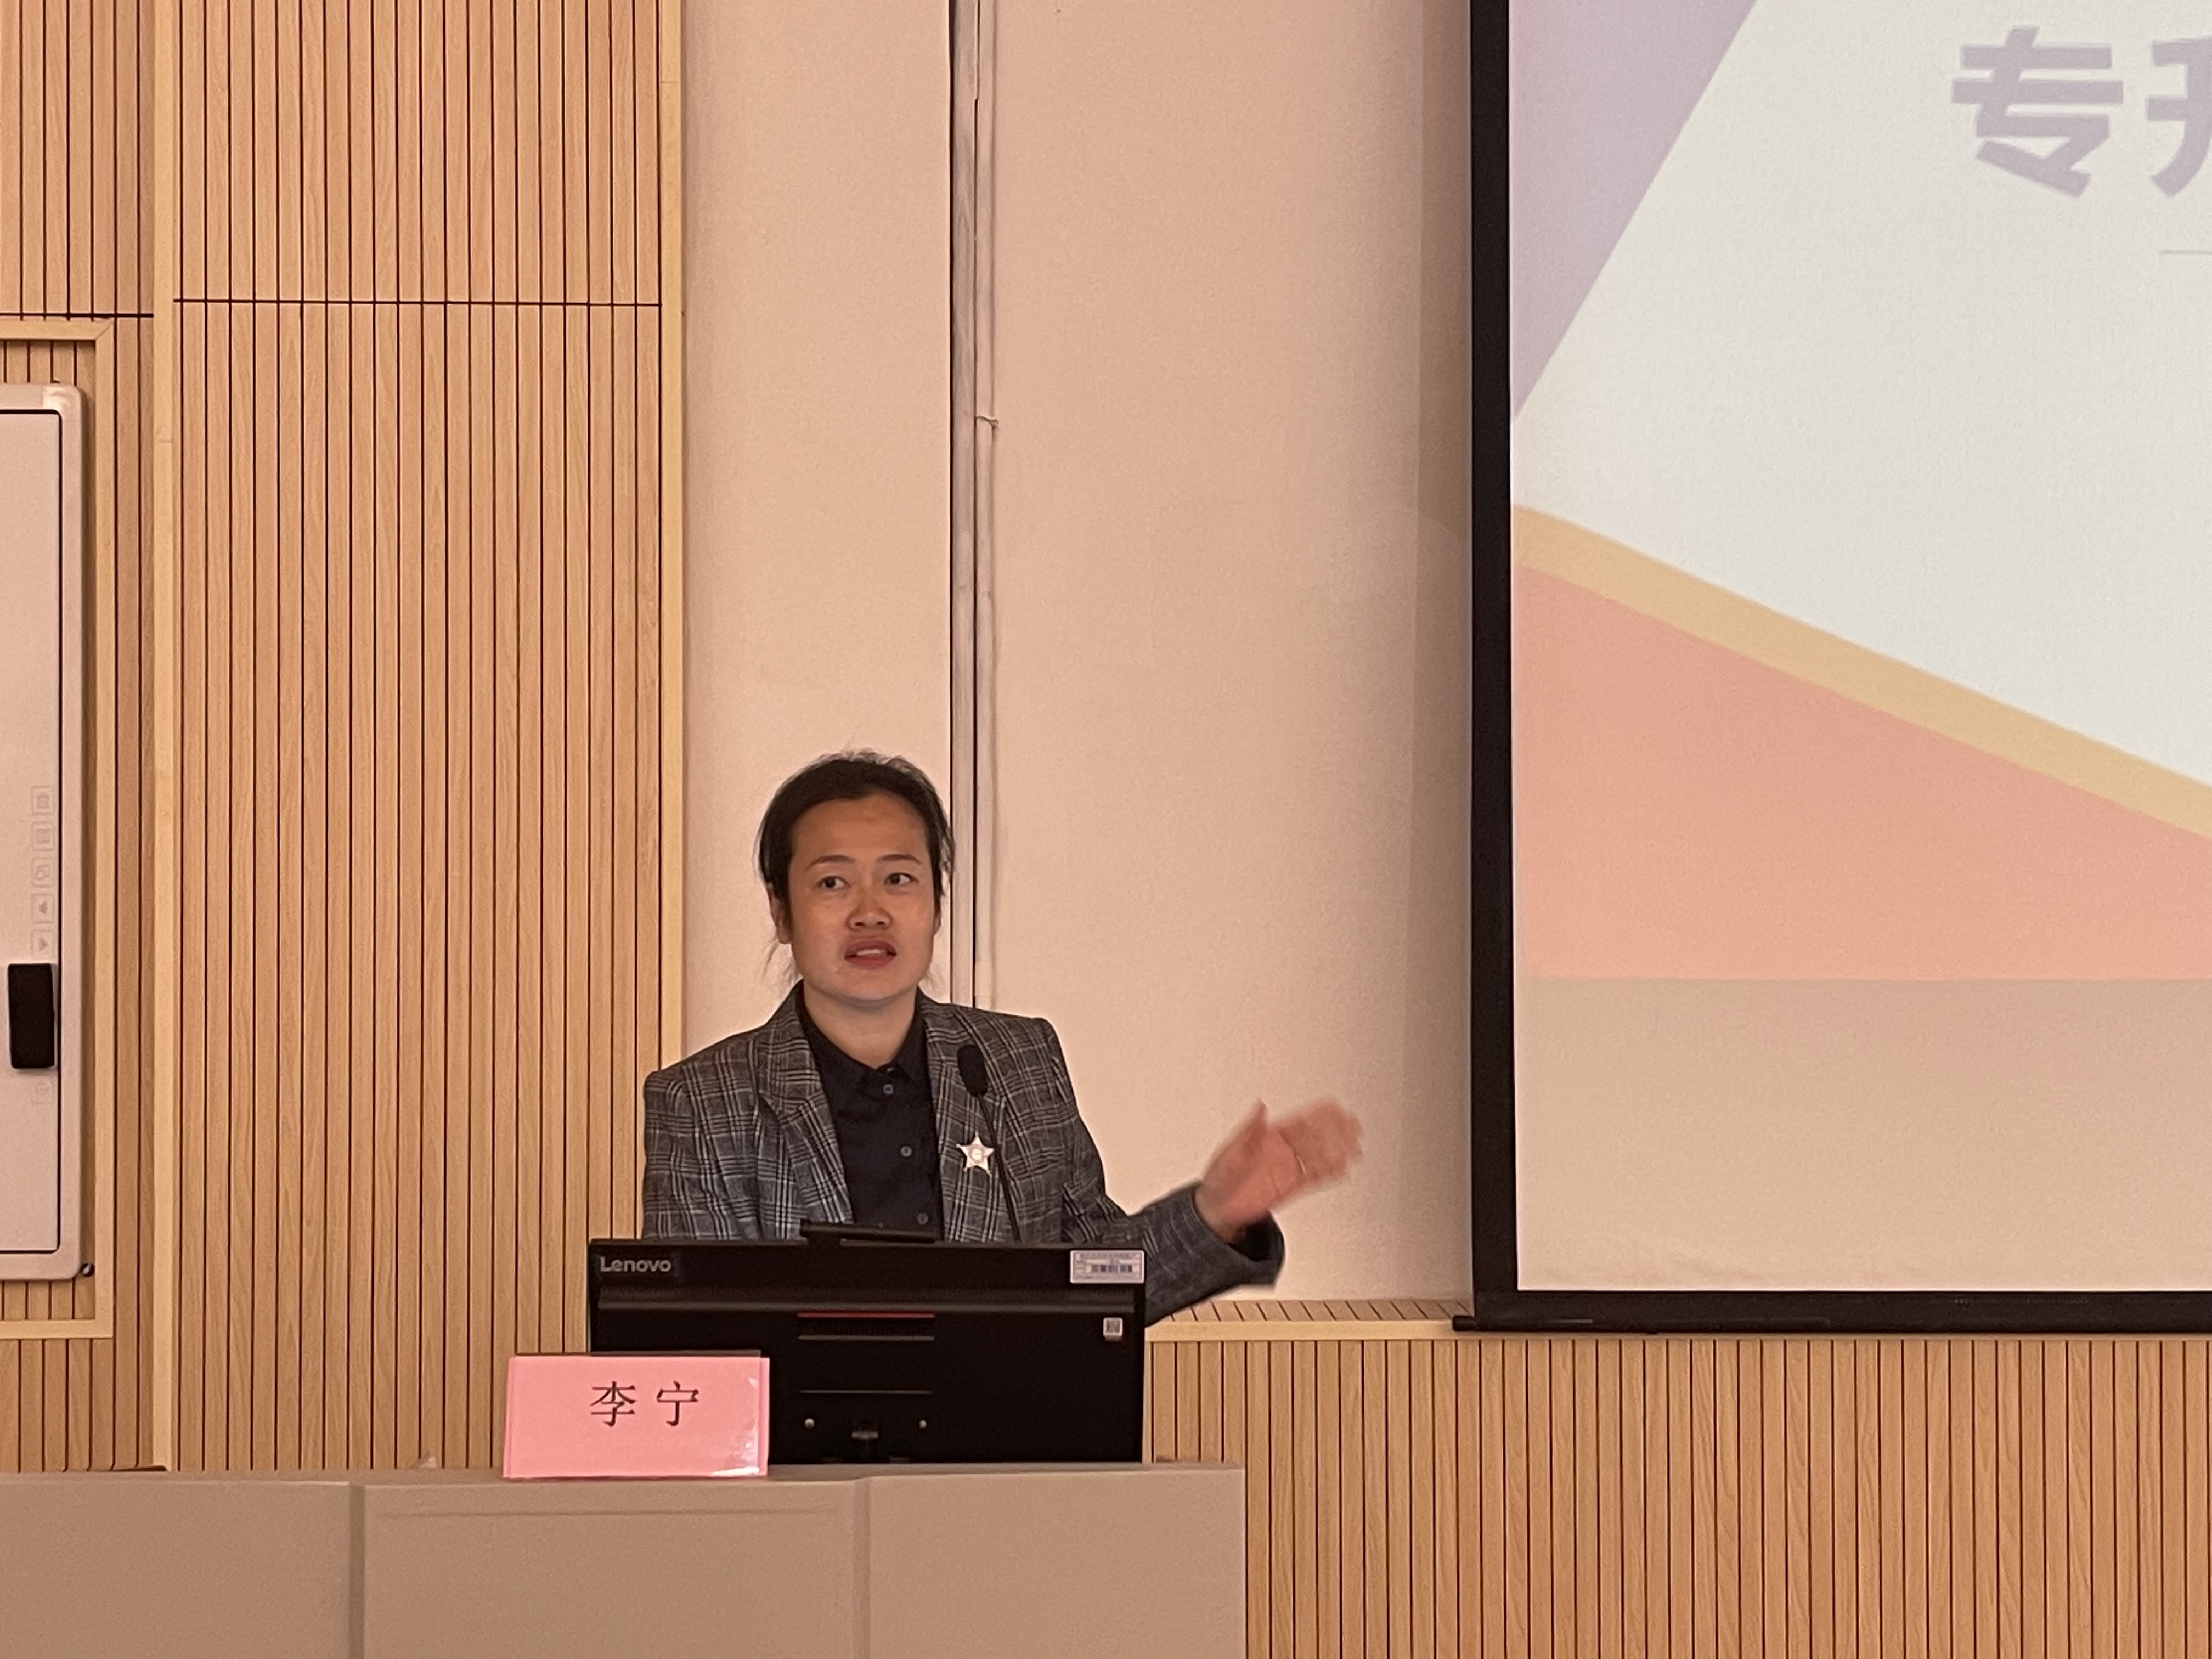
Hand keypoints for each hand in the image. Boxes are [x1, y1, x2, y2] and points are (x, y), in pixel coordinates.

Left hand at [1193, 1099, 1362, 1243]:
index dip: (1317, 1114)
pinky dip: (1329, 1173)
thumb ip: (1249, 1128)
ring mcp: (1288, 1169)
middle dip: (1335, 1130)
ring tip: (1355, 1145)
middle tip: (1353, 1122)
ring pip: (1318, 1157)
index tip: (1333, 1106)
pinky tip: (1342, 1168)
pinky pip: (1314, 1178)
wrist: (1218, 1206)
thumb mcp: (1231, 1147)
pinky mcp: (1290, 1187)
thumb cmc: (1220, 1176)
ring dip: (1337, 1150)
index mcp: (1269, 1138)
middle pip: (1315, 1138)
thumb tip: (1260, 1105)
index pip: (1300, 1122)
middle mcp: (1283, 1152)